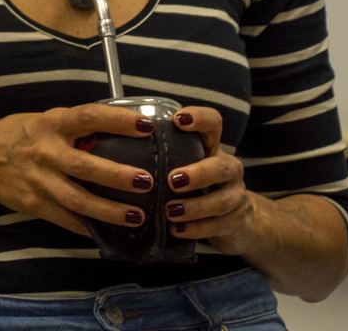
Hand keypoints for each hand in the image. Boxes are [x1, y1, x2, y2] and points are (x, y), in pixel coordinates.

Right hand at [0, 104, 159, 235]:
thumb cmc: (16, 135)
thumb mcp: (42, 119)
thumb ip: (73, 125)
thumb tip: (117, 129)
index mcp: (50, 124)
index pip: (88, 117)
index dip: (118, 120)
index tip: (146, 126)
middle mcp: (45, 152)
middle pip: (85, 166)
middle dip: (118, 176)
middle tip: (147, 181)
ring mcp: (39, 180)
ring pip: (78, 199)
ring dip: (110, 211)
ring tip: (137, 216)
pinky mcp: (34, 204)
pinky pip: (66, 219)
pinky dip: (88, 228)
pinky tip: (108, 233)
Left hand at [161, 107, 257, 251]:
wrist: (235, 219)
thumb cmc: (196, 185)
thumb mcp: (183, 165)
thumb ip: (161, 155)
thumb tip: (112, 146)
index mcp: (213, 148)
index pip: (214, 123)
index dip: (200, 118)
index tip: (178, 120)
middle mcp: (228, 168)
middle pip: (221, 166)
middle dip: (198, 173)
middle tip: (171, 180)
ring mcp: (235, 196)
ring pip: (221, 201)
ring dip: (194, 207)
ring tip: (169, 212)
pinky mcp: (236, 221)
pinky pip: (219, 226)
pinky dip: (196, 228)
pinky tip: (176, 230)